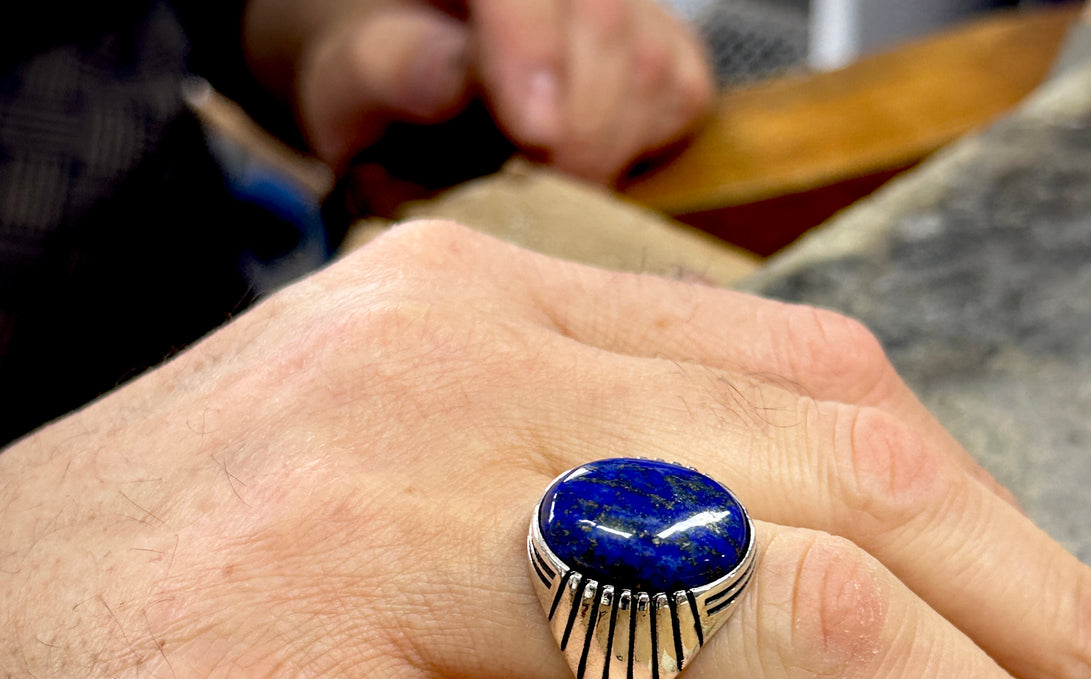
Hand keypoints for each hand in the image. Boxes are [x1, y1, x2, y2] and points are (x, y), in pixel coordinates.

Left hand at [243, 0, 713, 180]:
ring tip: (551, 182)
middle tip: (541, 191)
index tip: (535, 134)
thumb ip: (389, 69)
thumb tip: (447, 77)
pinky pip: (682, 98)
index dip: (534, 45)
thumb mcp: (349, 84)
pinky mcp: (667, 54)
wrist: (420, 91)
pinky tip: (587, 167)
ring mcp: (623, 7)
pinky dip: (640, 149)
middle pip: (606, 19)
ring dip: (608, 146)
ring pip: (654, 64)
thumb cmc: (379, 89)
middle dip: (582, 125)